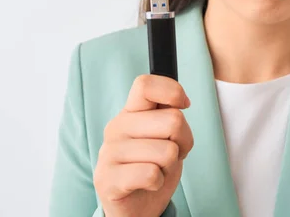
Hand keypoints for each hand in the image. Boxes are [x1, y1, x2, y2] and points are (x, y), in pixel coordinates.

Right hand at [94, 74, 193, 216]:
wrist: (137, 204)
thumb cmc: (155, 164)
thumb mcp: (167, 135)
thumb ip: (170, 115)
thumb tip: (180, 103)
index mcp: (131, 111)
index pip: (146, 84)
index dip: (173, 91)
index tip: (183, 105)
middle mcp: (117, 127)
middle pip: (173, 121)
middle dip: (183, 141)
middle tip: (171, 154)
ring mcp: (108, 153)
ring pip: (167, 151)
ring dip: (170, 165)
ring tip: (157, 169)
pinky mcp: (107, 180)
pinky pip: (150, 174)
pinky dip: (158, 182)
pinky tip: (148, 183)